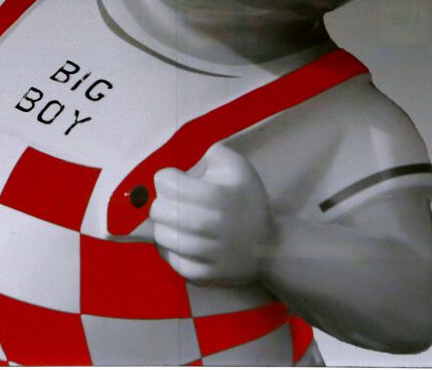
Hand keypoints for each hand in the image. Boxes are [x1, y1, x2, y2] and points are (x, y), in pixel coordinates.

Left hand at [151, 144, 275, 285]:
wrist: (272, 248)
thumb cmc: (249, 204)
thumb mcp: (241, 170)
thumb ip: (217, 154)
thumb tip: (196, 156)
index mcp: (216, 196)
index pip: (166, 182)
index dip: (166, 179)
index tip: (176, 183)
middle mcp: (211, 224)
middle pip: (159, 210)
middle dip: (160, 204)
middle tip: (171, 205)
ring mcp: (209, 254)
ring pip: (163, 237)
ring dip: (162, 228)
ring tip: (172, 225)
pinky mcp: (207, 275)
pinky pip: (173, 262)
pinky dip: (170, 252)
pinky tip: (178, 244)